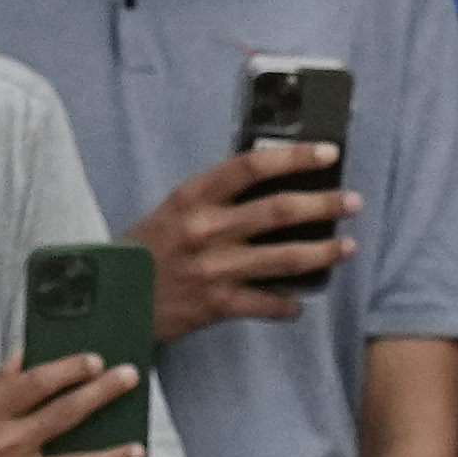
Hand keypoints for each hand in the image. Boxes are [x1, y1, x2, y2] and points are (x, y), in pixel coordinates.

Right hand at [134, 142, 358, 336]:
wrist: (105, 300)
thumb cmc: (142, 252)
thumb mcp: (170, 212)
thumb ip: (213, 200)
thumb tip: (269, 185)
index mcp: (192, 198)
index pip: (251, 167)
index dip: (294, 157)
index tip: (328, 152)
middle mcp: (206, 229)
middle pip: (280, 210)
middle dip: (324, 204)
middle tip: (353, 201)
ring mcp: (214, 268)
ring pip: (285, 258)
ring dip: (324, 252)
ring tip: (349, 247)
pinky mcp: (217, 305)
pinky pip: (268, 304)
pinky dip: (288, 304)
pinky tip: (300, 303)